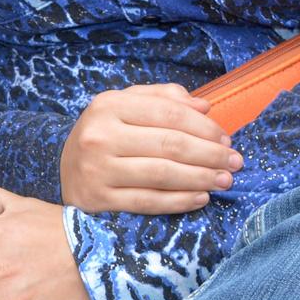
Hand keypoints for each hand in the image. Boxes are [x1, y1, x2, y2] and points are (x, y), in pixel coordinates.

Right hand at [61, 85, 239, 213]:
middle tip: (235, 162)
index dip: (204, 127)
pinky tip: (200, 198)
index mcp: (108, 105)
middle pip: (170, 144)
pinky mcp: (99, 199)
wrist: (64, 170)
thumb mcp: (125, 107)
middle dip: (211, 154)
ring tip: (225, 181)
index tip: (227, 139)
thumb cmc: (105, 136)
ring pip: (163, 173)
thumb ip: (162, 98)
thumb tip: (204, 106)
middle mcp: (99, 134)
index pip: (169, 113)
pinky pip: (149, 201)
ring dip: (201, 178)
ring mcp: (97, 169)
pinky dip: (180, 201)